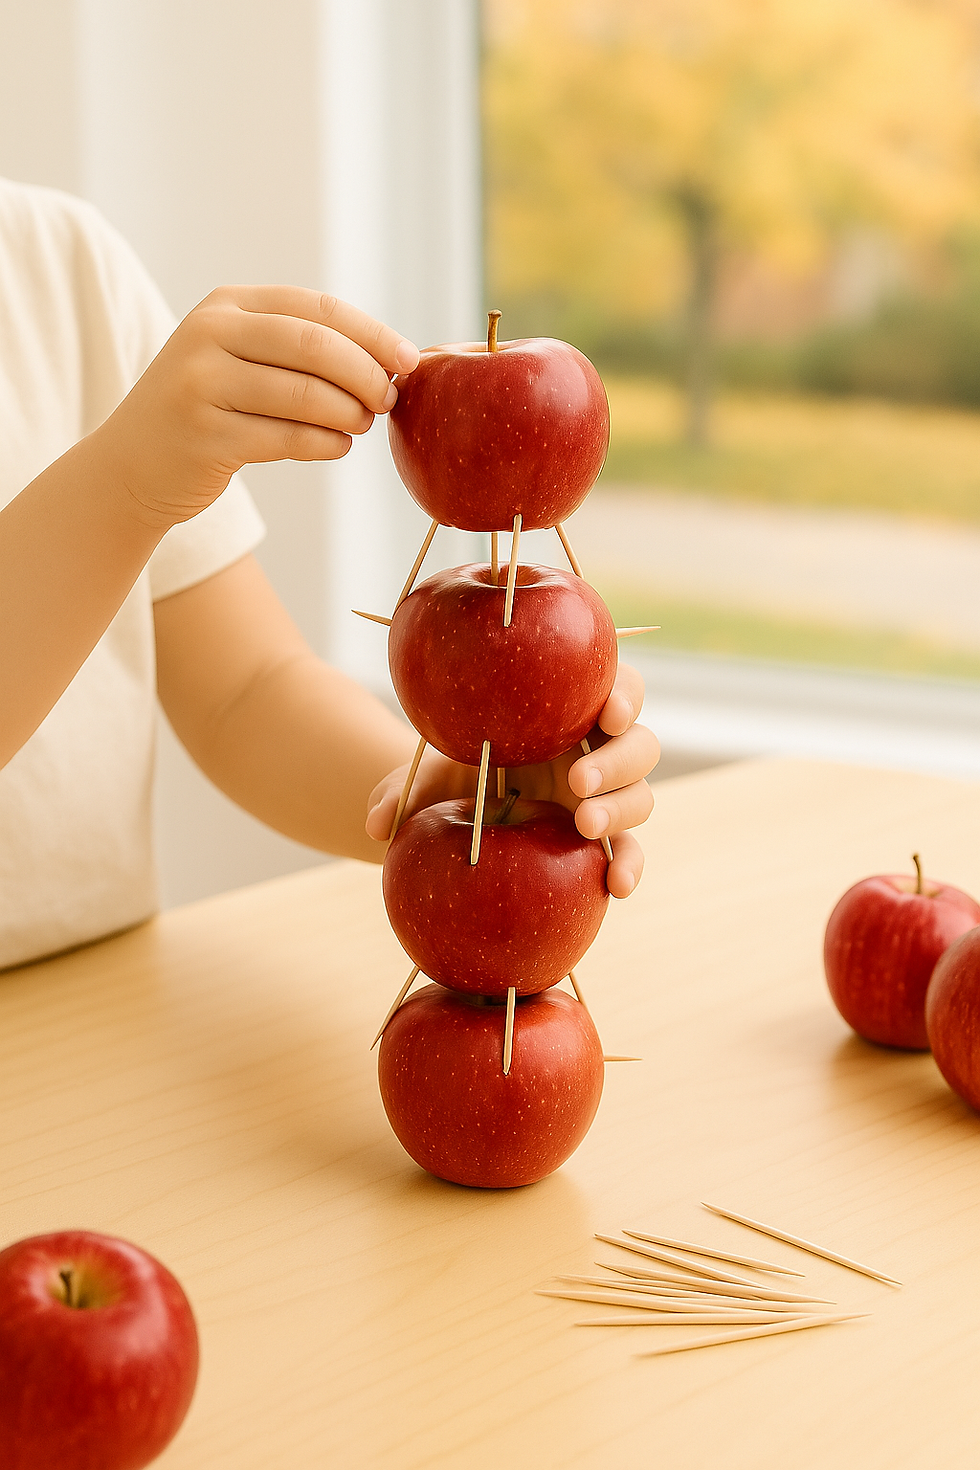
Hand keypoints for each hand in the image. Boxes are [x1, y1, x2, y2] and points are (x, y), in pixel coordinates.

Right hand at [94, 287, 419, 527]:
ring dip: (349, 414)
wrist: (134, 463)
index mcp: (227, 306)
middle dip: (366, 375)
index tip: (410, 361)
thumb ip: (301, 350)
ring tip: (362, 424)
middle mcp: (209, 335)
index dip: (372, 334)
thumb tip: (392, 363)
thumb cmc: (210, 408)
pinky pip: (288, 438)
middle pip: (315, 347)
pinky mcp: (205, 437)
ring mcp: (202, 385)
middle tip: (388, 400)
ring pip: (305, 395)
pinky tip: (338, 446)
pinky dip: (326, 443)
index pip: (317, 308)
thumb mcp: (242, 359)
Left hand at [365, 663, 658, 897]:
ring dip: (620, 808)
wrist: (456, 811)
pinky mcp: (602, 839)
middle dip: (617, 759)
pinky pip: (628, 850)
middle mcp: (595, 750)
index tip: (605, 710)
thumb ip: (402, 790)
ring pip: (640, 794)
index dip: (623, 693)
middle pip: (638, 743)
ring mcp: (604, 796)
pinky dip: (629, 864)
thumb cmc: (450, 772)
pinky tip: (616, 886)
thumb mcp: (423, 775)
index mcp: (567, 712)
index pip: (614, 688)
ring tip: (584, 825)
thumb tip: (375, 824)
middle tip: (576, 780)